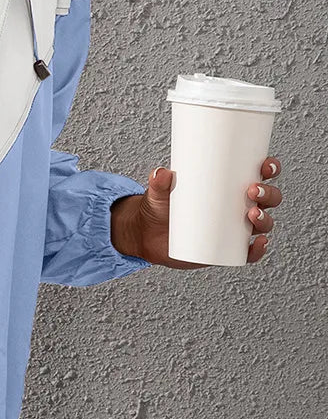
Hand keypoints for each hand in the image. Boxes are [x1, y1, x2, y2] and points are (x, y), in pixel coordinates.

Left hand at [111, 156, 282, 267]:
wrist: (149, 235)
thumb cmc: (160, 206)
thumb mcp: (158, 191)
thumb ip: (158, 181)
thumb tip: (161, 173)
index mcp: (230, 186)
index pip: (259, 174)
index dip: (270, 169)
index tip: (266, 166)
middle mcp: (238, 206)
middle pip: (268, 199)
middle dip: (268, 194)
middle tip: (252, 190)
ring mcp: (235, 229)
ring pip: (263, 224)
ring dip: (265, 219)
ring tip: (252, 214)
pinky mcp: (227, 250)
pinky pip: (250, 253)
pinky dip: (258, 250)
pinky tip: (258, 243)